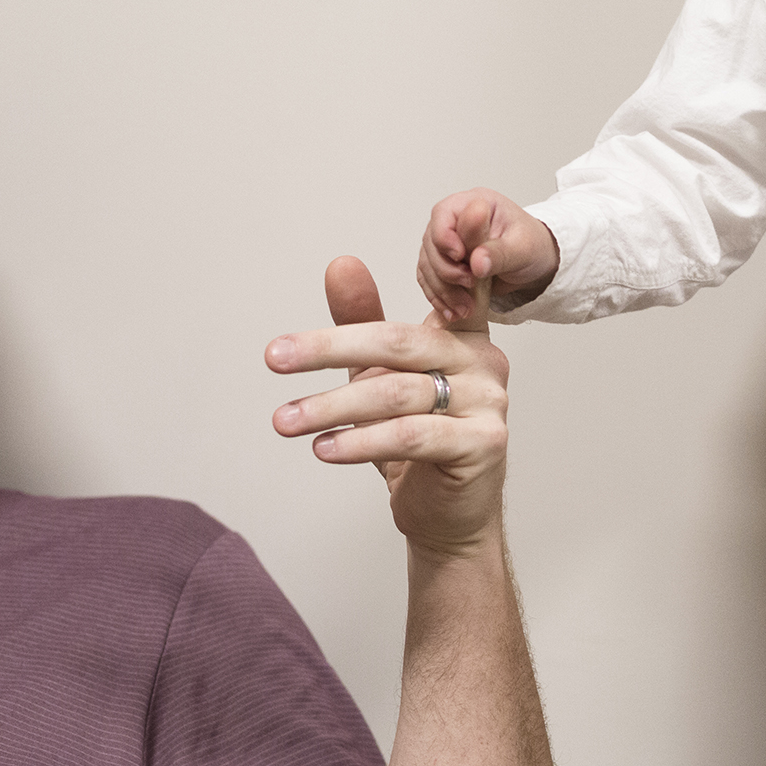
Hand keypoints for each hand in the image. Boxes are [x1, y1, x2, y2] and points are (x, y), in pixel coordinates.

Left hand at [268, 257, 508, 557]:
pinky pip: (411, 435)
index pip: (441, 289)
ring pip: (397, 393)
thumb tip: (341, 265)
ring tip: (287, 420)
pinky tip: (325, 448)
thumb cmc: (416, 443)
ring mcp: (489, 402)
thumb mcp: (379, 376)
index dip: (435, 257)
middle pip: (399, 342)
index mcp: (465, 335)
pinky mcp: (483, 444)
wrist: (449, 517)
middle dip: (329, 348)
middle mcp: (484, 361)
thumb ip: (362, 321)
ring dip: (332, 408)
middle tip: (276, 357)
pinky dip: (361, 441)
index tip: (382, 247)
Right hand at [417, 188, 559, 322]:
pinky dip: (439, 298)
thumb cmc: (532, 246)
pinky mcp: (444, 263)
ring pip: (428, 266)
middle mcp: (455, 220)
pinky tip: (453, 312)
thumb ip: (498, 252)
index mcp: (474, 203)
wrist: (535, 264)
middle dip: (447, 271)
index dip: (446, 239)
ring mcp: (446, 242)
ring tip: (464, 309)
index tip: (462, 258)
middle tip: (470, 285)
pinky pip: (430, 280)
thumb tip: (476, 261)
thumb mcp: (522, 248)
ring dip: (443, 290)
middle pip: (431, 244)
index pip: (443, 215)